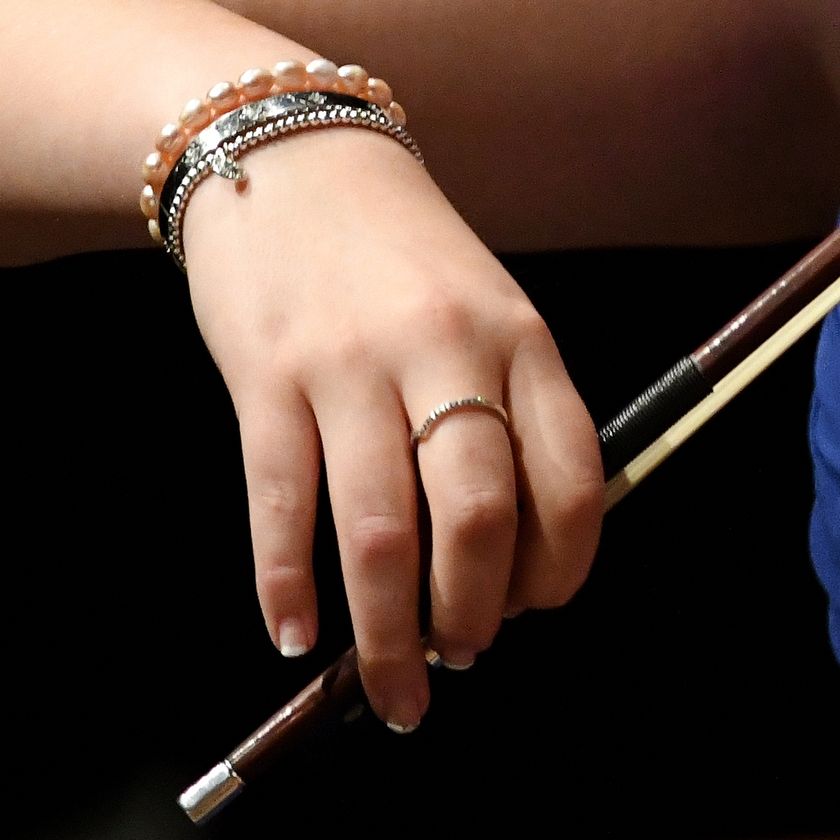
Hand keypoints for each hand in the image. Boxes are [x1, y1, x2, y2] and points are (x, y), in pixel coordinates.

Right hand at [177, 129, 603, 728]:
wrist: (288, 152)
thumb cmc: (401, 252)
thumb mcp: (487, 308)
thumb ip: (508, 407)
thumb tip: (514, 554)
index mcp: (521, 339)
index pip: (573, 477)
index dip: (563, 566)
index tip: (536, 611)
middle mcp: (445, 353)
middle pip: (479, 517)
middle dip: (474, 616)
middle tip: (462, 659)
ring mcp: (351, 367)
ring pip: (379, 534)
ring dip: (389, 633)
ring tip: (397, 687)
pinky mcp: (266, 379)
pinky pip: (281, 505)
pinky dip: (286, 586)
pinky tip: (295, 635)